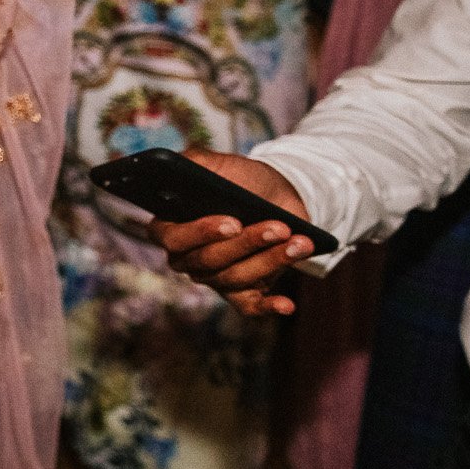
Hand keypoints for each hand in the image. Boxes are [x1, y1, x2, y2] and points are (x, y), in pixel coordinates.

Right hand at [146, 151, 320, 316]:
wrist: (275, 195)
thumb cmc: (240, 179)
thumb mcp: (217, 163)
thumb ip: (193, 161)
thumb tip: (180, 165)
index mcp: (170, 228)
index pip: (173, 238)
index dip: (201, 233)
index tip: (232, 222)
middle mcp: (187, 258)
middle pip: (210, 261)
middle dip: (248, 243)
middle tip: (277, 228)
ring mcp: (214, 278)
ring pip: (236, 277)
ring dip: (271, 260)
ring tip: (299, 242)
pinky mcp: (242, 291)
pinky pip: (249, 306)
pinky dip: (268, 307)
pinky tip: (287, 305)